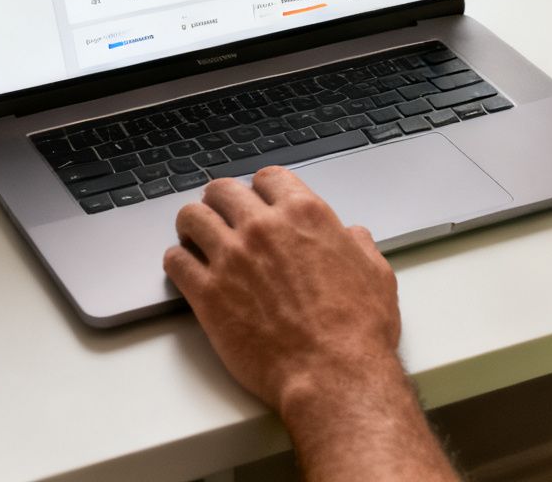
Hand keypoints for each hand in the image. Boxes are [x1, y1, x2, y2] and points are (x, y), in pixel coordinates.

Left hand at [165, 167, 402, 413]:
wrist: (333, 374)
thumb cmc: (357, 330)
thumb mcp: (376, 275)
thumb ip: (359, 247)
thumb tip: (353, 237)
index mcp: (305, 215)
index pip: (268, 178)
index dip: (261, 189)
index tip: (257, 201)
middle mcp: (263, 228)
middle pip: (222, 190)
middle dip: (220, 201)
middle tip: (220, 217)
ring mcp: (231, 258)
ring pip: (191, 218)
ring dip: (192, 226)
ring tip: (196, 239)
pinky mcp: (208, 293)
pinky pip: (175, 261)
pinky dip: (178, 261)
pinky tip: (187, 271)